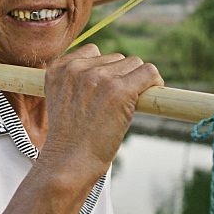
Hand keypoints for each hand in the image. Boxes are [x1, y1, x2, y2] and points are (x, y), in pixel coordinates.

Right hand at [39, 44, 163, 180]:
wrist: (69, 161)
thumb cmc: (70, 139)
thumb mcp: (62, 100)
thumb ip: (78, 81)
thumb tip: (113, 71)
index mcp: (58, 69)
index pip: (93, 52)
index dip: (105, 70)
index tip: (106, 90)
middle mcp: (77, 68)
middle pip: (116, 58)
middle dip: (121, 77)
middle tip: (117, 104)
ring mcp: (97, 77)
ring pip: (133, 64)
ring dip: (136, 82)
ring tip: (127, 106)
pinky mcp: (118, 90)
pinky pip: (148, 73)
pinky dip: (154, 82)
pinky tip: (151, 94)